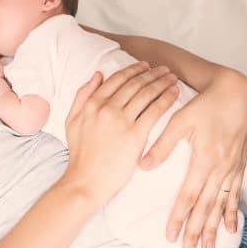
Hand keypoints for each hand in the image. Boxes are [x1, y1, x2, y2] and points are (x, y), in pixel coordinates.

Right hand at [60, 62, 179, 207]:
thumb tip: (97, 74)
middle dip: (152, 73)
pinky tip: (174, 93)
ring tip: (172, 77)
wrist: (86, 181)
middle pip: (134, 83)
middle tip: (164, 69)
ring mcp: (121, 121)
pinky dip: (166, 99)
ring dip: (162, 82)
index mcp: (92, 104)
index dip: (134, 69)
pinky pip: (155, 111)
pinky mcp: (135, 135)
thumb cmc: (80, 154)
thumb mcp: (72, 120)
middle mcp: (106, 108)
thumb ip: (81, 95)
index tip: (146, 66)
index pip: (117, 79)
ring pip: (146, 93)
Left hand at [138, 69, 246, 247]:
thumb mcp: (181, 120)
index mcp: (204, 158)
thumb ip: (162, 144)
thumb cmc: (205, 104)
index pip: (188, 195)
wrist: (237, 94)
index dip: (179, 216)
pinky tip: (232, 229)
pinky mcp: (239, 166)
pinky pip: (235, 195)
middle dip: (196, 231)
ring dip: (214, 228)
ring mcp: (232, 169)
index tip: (170, 235)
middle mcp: (220, 168)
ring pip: (221, 205)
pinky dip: (232, 213)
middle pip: (206, 207)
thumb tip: (143, 165)